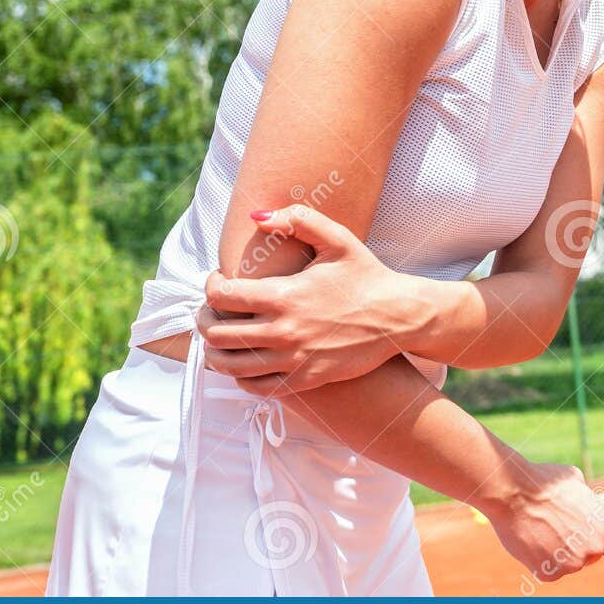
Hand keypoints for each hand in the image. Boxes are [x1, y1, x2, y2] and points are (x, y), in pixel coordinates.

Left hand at [198, 203, 423, 395]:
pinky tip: (245, 362)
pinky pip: (257, 387)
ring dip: (215, 351)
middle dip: (204, 319)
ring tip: (219, 338)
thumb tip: (256, 216)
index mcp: (285, 295)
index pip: (222, 296)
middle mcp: (284, 331)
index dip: (210, 286)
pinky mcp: (305, 379)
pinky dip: (241, 376)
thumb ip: (299, 219)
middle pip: (218, 333)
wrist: (400, 317)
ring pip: (230, 364)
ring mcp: (293, 359)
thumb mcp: (338, 239)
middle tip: (210, 310)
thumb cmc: (367, 275)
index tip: (216, 280)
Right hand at [480, 462, 603, 582]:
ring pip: (570, 563)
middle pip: (594, 556)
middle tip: (561, 526)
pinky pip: (549, 569)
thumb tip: (588, 502)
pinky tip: (532, 540)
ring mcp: (571, 565)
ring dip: (560, 552)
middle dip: (582, 545)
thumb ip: (588, 501)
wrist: (513, 493)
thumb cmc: (545, 482)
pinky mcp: (549, 574)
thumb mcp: (577, 482)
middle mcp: (594, 549)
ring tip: (542, 528)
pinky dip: (541, 560)